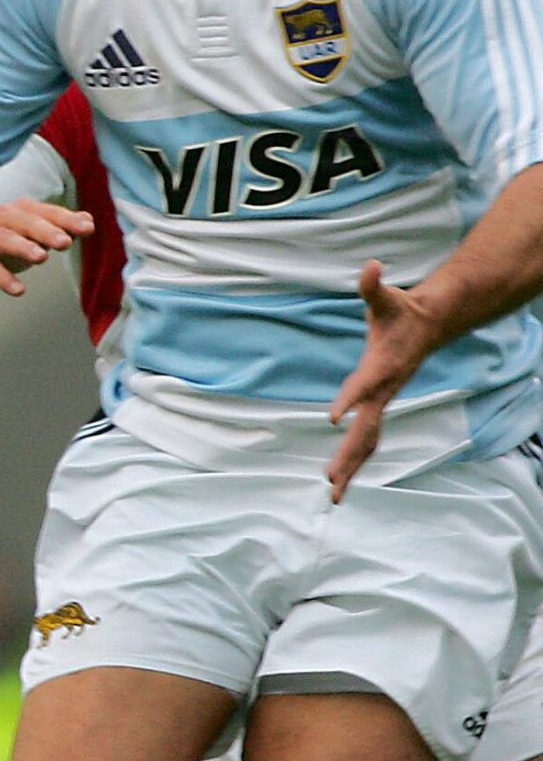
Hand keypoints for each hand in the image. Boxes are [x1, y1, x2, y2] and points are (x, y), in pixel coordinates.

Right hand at [0, 199, 93, 296]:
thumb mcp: (28, 239)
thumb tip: (87, 223)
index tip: (87, 228)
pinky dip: (1, 276)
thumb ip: (55, 231)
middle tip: (65, 242)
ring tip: (41, 258)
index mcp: (19, 211)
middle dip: (46, 230)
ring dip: (22, 247)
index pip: (46, 212)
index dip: (66, 219)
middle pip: (25, 221)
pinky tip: (17, 290)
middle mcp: (0, 216)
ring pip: (4, 238)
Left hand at [328, 260, 441, 501]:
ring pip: (368, 439)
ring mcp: (383, 399)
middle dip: (348, 455)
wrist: (431, 324)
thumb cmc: (402, 310)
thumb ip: (372, 285)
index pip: (363, 385)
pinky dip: (356, 457)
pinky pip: (369, 436)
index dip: (349, 399)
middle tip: (329, 480)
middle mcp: (383, 390)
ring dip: (351, 466)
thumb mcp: (385, 297)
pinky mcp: (381, 403)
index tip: (332, 418)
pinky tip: (343, 476)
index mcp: (381, 367)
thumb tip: (371, 266)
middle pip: (366, 428)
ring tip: (334, 494)